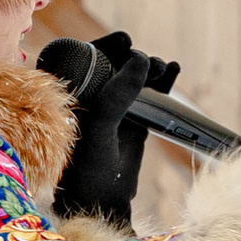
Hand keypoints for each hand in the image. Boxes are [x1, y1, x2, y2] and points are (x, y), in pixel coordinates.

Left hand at [39, 30, 180, 224]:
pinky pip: (149, 93)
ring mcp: (112, 108)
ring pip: (133, 77)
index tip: (123, 40)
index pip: (83, 57)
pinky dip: (163, 81)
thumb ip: (117, 93)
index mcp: (66, 95)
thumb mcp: (100, 125)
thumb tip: (140, 59)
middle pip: (113, 63)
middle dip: (132, 56)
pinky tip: (174, 70)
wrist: (103, 200)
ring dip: (150, 68)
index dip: (104, 45)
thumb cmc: (86, 165)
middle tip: (145, 57)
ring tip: (163, 68)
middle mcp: (88, 98)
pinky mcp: (133, 119)